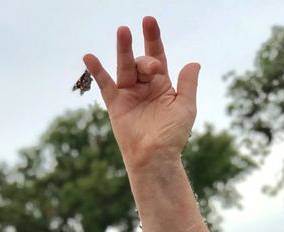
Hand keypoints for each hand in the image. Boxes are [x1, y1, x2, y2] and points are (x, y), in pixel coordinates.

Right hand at [83, 16, 199, 169]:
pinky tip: (89, 57)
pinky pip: (105, 84)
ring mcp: (129, 94)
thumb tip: (194, 62)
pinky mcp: (115, 104)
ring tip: (123, 31)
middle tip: (145, 41)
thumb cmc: (173, 135)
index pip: (157, 55)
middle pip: (141, 60)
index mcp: (162, 84)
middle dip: (143, 48)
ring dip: (124, 49)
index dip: (154, 38)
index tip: (149, 21)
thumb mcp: (185, 107)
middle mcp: (144, 86)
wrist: (156, 157)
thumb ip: (188, 84)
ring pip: (125, 67)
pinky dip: (97, 71)